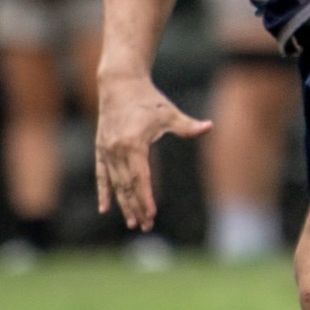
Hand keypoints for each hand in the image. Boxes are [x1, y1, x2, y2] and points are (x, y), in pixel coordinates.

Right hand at [95, 74, 211, 230]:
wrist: (119, 83)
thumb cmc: (148, 99)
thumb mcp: (169, 113)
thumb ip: (188, 125)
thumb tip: (209, 127)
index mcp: (133, 143)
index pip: (141, 178)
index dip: (146, 198)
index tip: (151, 214)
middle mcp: (116, 150)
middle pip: (127, 185)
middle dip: (137, 207)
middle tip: (145, 226)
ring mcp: (106, 150)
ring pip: (115, 184)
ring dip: (123, 204)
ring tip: (132, 223)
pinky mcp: (100, 149)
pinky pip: (101, 175)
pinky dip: (104, 192)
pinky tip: (104, 209)